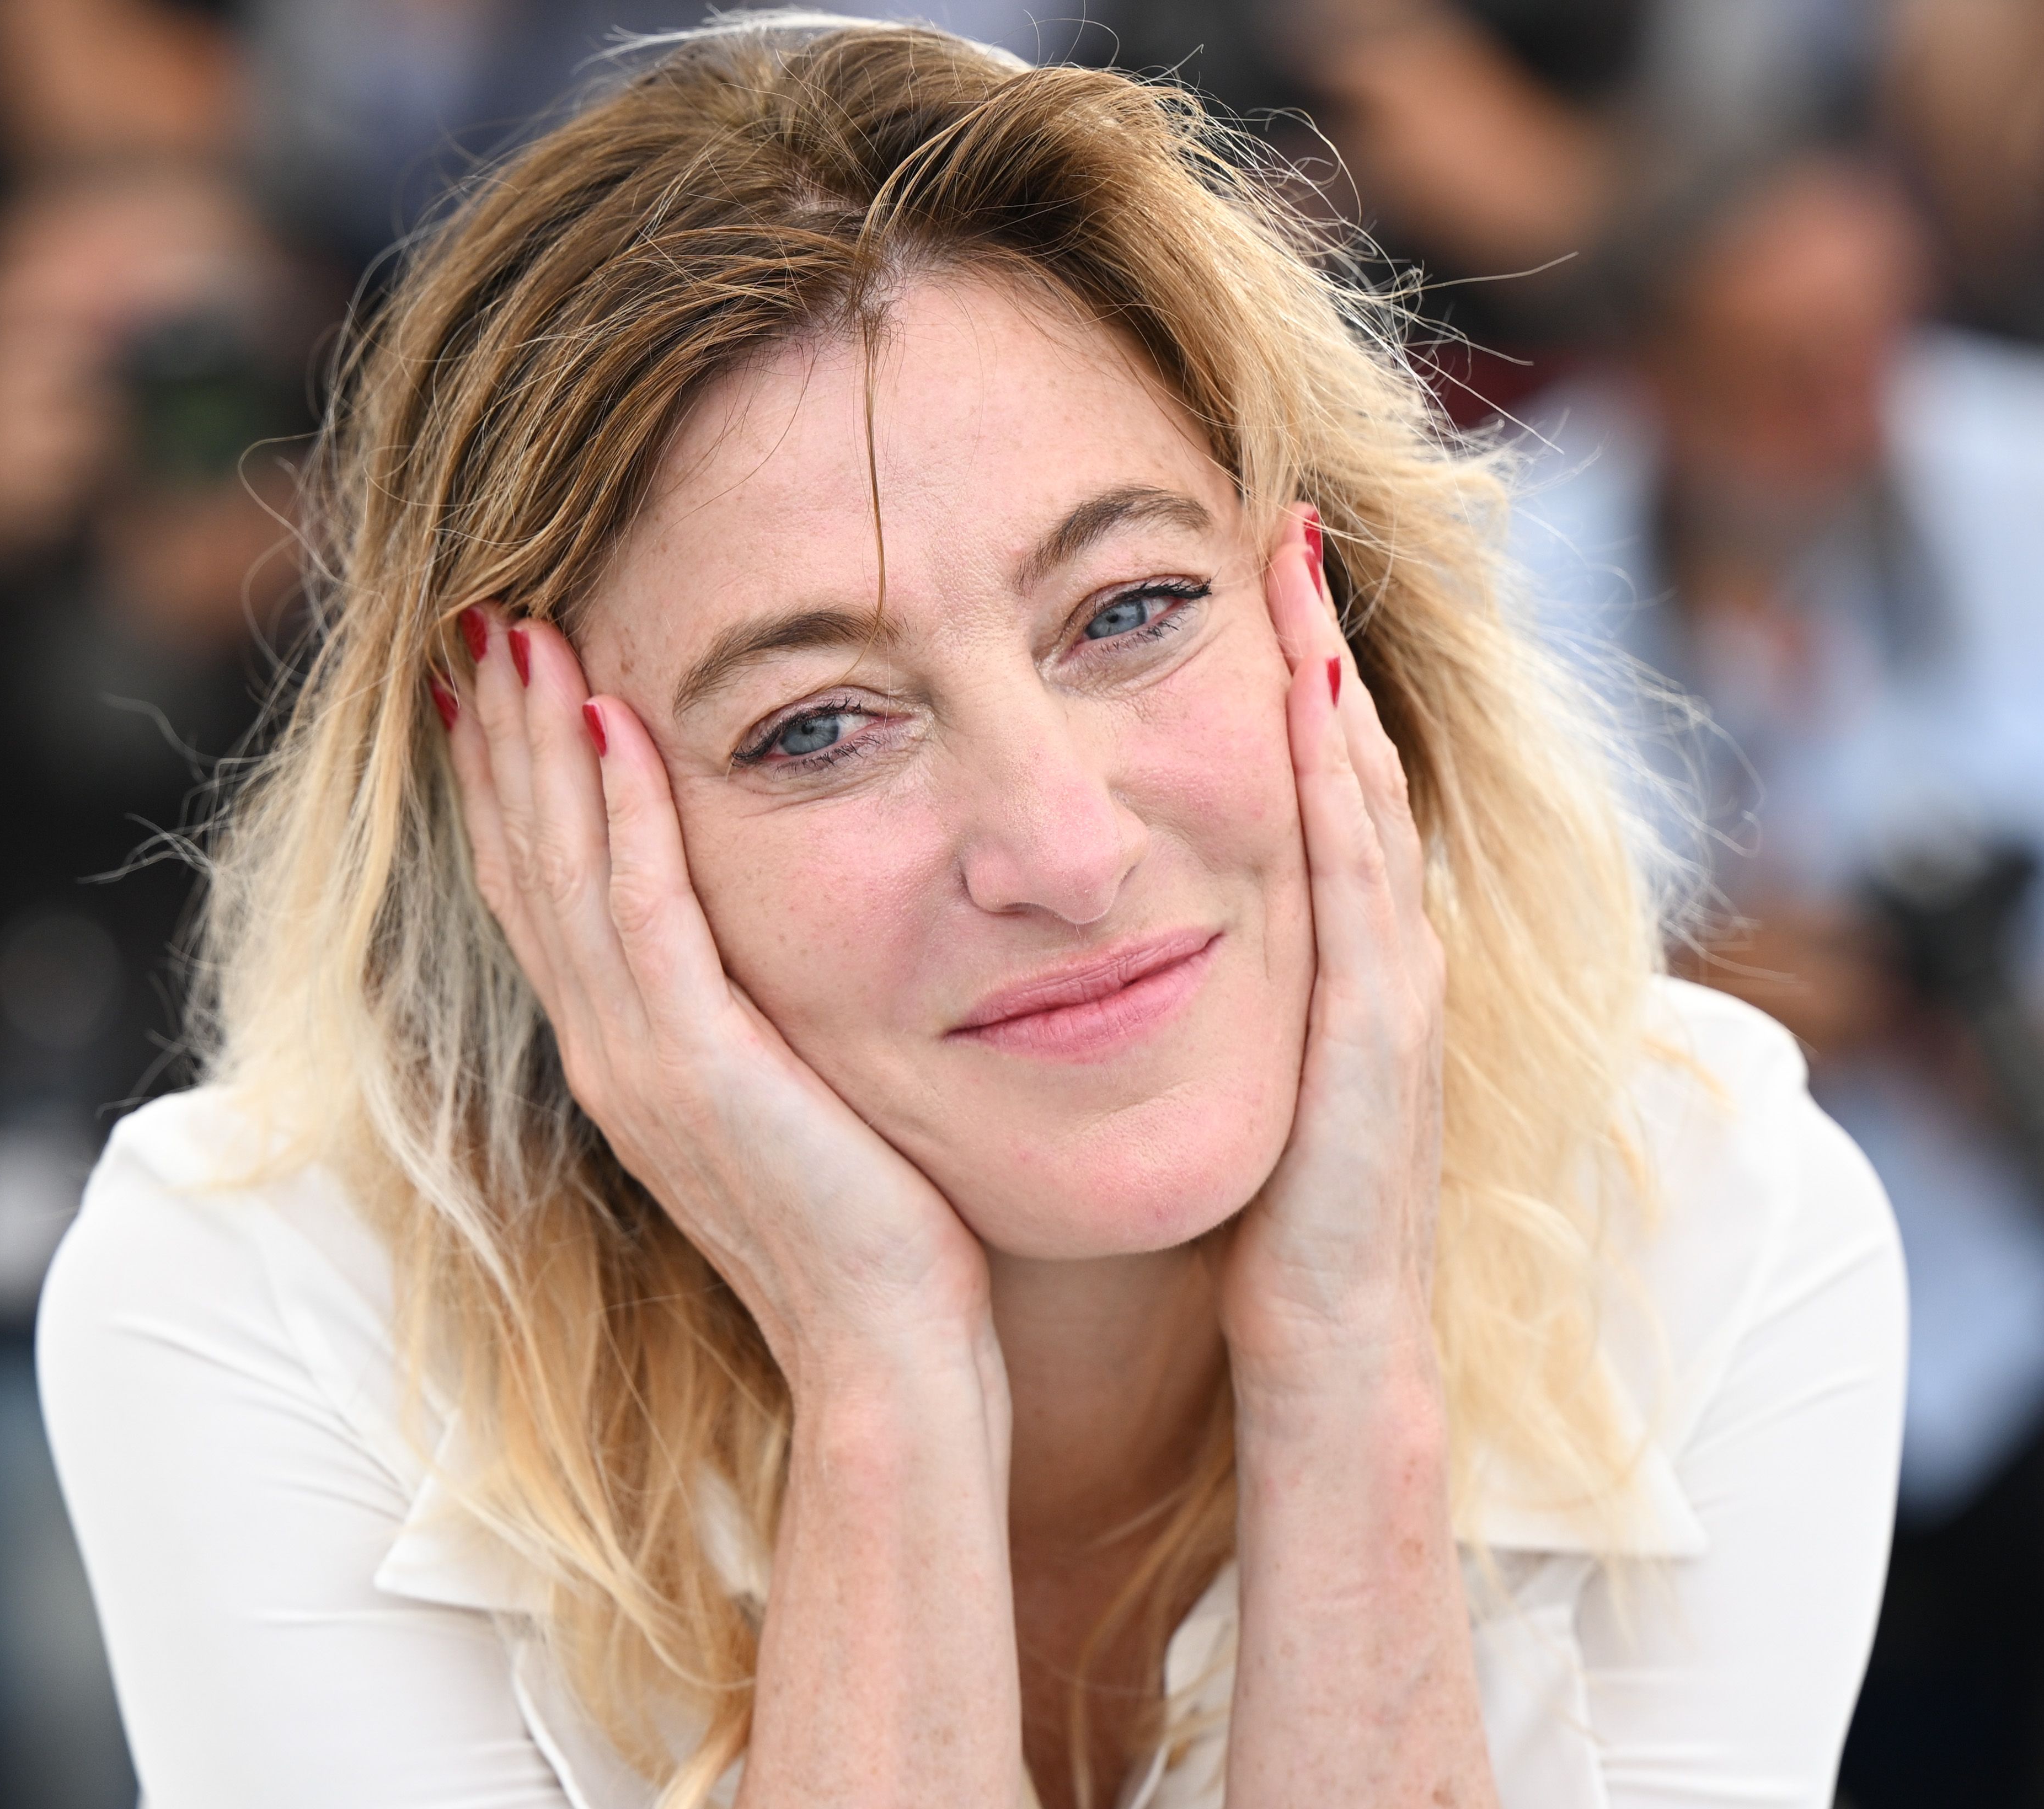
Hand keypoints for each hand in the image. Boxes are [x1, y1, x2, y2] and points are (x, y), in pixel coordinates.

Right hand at [440, 610, 992, 1392]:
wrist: (882, 1354)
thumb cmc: (865, 1224)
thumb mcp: (787, 1095)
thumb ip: (748, 1014)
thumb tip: (756, 944)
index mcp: (622, 1055)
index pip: (539, 892)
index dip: (504, 783)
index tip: (491, 680)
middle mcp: (605, 1051)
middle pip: (524, 862)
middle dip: (498, 734)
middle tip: (480, 615)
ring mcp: (638, 1062)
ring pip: (562, 871)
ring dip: (537, 744)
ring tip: (520, 630)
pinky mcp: (698, 1069)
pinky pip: (646, 915)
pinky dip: (623, 813)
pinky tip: (613, 721)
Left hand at [1217, 509, 1447, 1393]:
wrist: (1325, 1350)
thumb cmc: (1255, 1219)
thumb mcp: (1218, 1069)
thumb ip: (1183, 988)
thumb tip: (1090, 926)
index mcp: (1331, 960)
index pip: (1310, 787)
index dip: (1285, 676)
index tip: (1240, 570)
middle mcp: (1378, 953)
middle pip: (1344, 763)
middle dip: (1316, 643)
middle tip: (1278, 521)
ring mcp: (1390, 986)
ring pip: (1358, 799)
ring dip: (1329, 681)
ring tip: (1293, 569)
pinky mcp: (1377, 1033)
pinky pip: (1359, 882)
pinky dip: (1337, 790)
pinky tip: (1310, 708)